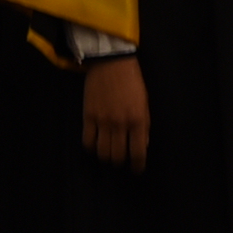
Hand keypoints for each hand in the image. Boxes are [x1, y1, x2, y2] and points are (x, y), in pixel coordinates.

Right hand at [80, 57, 148, 173]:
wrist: (111, 62)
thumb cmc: (132, 81)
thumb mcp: (145, 102)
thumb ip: (144, 125)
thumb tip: (142, 145)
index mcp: (138, 119)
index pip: (138, 152)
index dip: (137, 166)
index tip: (137, 171)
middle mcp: (120, 124)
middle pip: (117, 156)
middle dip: (121, 163)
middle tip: (122, 162)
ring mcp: (102, 121)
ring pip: (102, 152)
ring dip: (106, 158)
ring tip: (109, 155)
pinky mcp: (88, 116)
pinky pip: (87, 141)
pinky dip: (91, 148)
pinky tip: (96, 146)